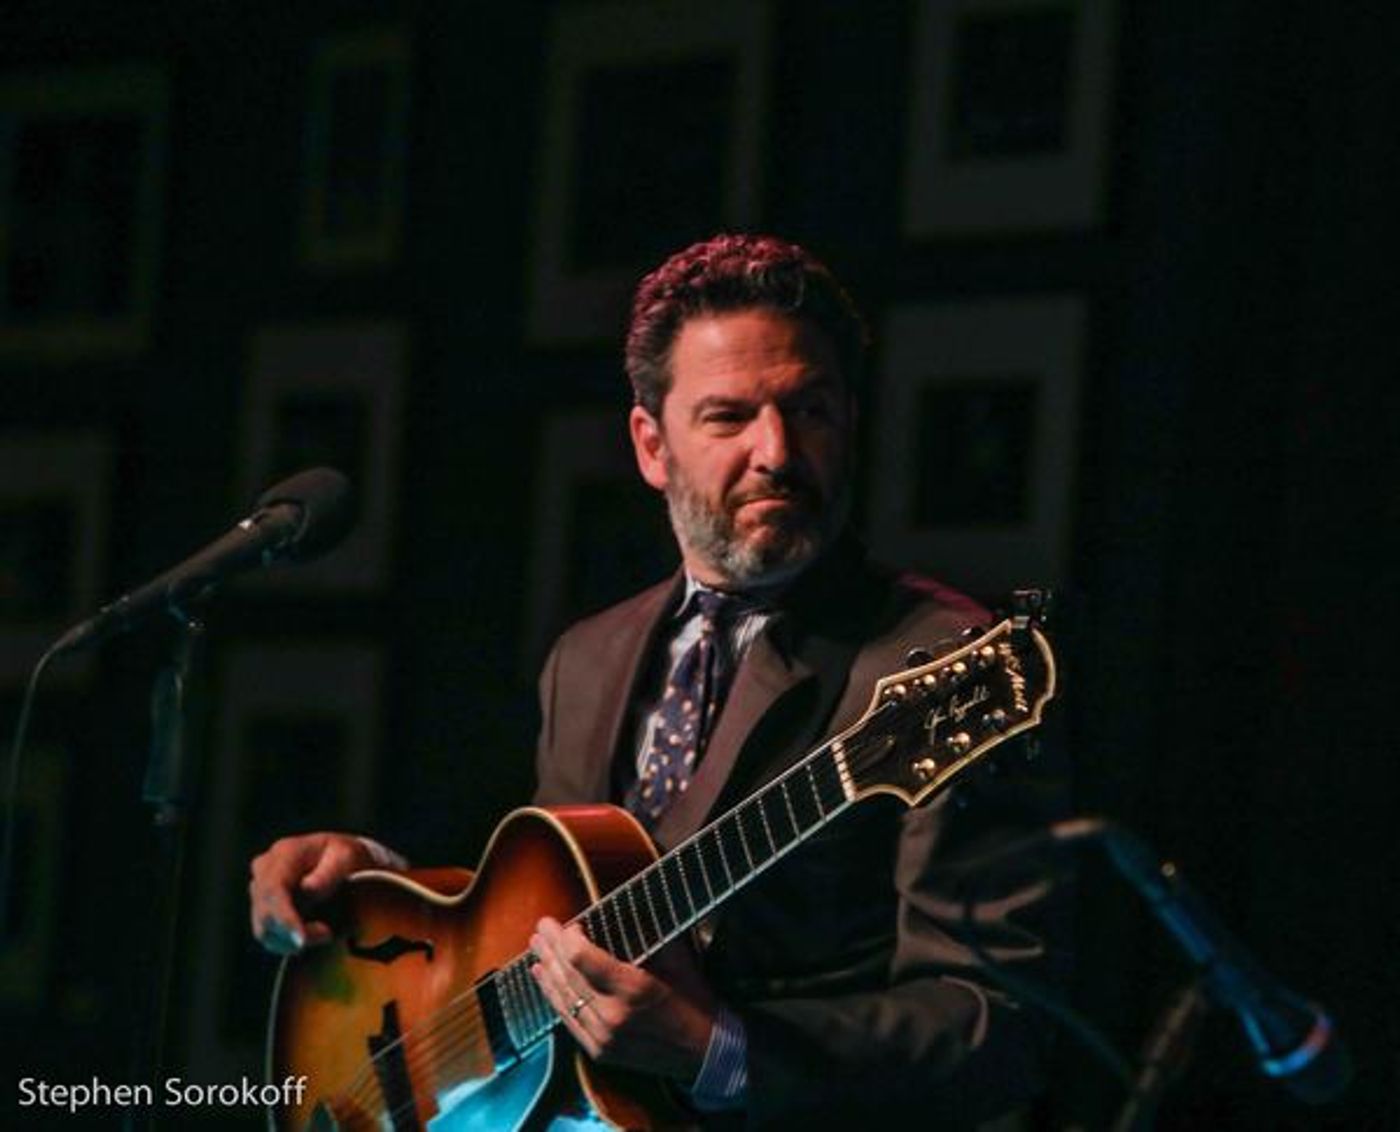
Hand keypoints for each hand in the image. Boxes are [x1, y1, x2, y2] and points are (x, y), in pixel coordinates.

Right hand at [248, 832, 375, 953]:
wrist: (339, 859)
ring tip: (325, 932)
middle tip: (327, 934)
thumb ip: (329, 873)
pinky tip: (311, 935)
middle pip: (265, 913)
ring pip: (264, 929)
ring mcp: (260, 888)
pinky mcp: (262, 907)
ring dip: (292, 940)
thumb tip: (307, 890)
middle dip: (293, 933)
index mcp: (285, 852)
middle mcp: (265, 869)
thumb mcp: (347, 856)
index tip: (301, 940)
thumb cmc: (345, 857)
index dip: (284, 917)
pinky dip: (288, 942)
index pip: (274, 888)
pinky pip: (268, 935)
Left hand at [528, 916, 717, 1081]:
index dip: (567, 938)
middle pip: (568, 976)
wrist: (705, 1052)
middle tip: (541, 927)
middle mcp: (614, 1015)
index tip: (567, 924)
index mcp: (633, 988)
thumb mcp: (677, 958)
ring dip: (546, 970)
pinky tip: (543, 979)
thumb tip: (624, 907)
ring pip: (563, 998)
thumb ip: (647, 933)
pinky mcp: (600, 1051)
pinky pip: (568, 1019)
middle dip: (551, 948)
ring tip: (536, 948)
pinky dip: (553, 997)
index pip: (582, 958)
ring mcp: (604, 1038)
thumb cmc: (694, 999)